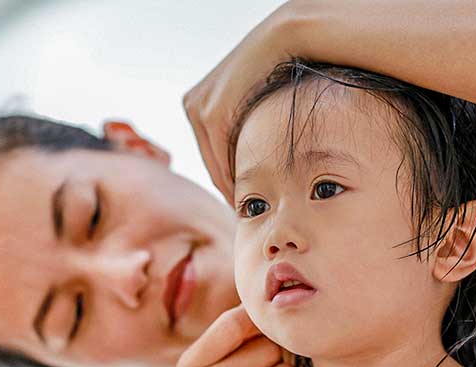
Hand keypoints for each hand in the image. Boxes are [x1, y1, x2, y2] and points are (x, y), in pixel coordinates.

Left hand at [183, 2, 295, 203]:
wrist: (282, 42)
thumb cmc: (276, 73)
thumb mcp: (252, 104)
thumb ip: (244, 128)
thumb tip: (249, 160)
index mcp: (196, 104)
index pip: (211, 156)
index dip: (228, 182)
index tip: (246, 202)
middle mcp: (192, 106)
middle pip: (211, 163)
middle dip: (229, 189)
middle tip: (248, 214)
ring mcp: (198, 109)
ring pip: (215, 165)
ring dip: (232, 190)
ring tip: (251, 211)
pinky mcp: (211, 114)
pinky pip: (221, 158)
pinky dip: (234, 180)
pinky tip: (250, 195)